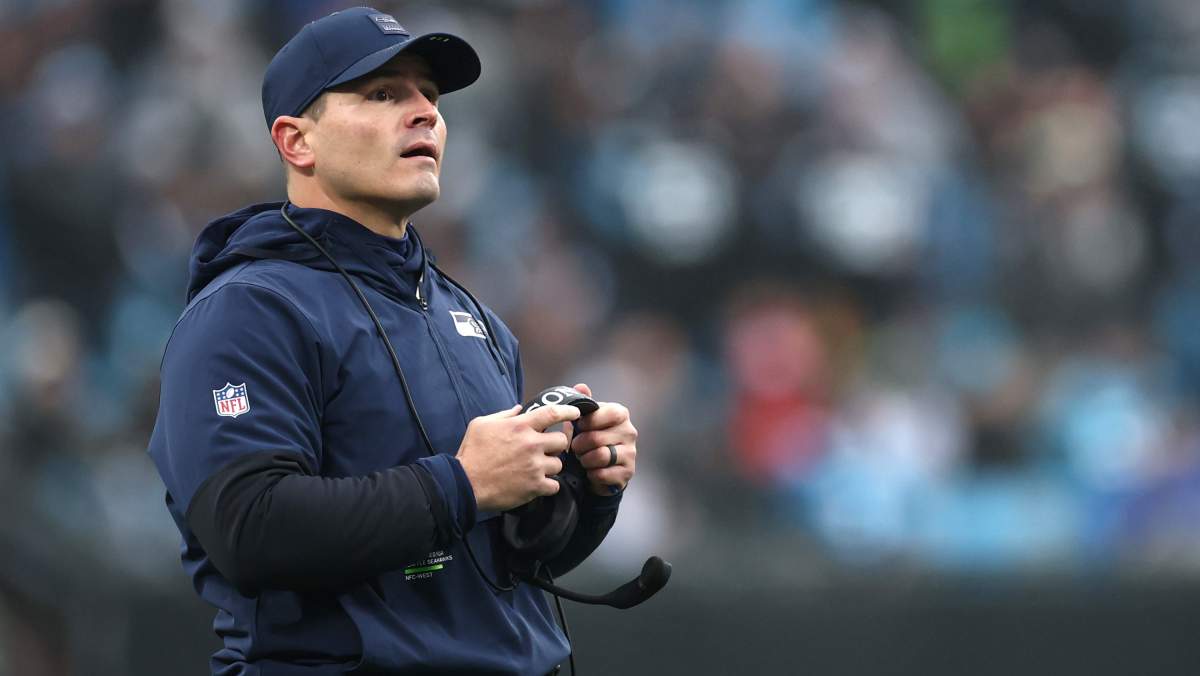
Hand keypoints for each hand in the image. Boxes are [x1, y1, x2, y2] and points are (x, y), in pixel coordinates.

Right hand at [456, 403, 580, 511]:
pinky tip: (537, 483)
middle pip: (562, 441)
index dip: (568, 410)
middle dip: (557, 445)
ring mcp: (535, 466)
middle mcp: (531, 444)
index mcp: (520, 426)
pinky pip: (554, 485)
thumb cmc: (472, 453)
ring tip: (537, 468)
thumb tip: (519, 409)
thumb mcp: (482, 424)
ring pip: (559, 464)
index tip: (575, 412)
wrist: (465, 483)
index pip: (553, 413)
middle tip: (547, 449)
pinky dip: (548, 485)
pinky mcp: (535, 486)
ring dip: (551, 466)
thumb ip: (504, 415)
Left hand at [565, 383, 636, 495]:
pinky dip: (592, 474)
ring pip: (600, 456)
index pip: (602, 413)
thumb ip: (583, 404)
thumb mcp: (584, 421)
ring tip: (584, 459)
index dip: (585, 423)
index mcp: (620, 413)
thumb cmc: (589, 440)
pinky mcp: (628, 472)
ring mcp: (631, 453)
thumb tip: (580, 386)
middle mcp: (630, 431)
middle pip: (596, 438)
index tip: (579, 428)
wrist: (599, 468)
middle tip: (576, 448)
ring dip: (585, 460)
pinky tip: (592, 471)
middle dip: (579, 445)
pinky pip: (602, 473)